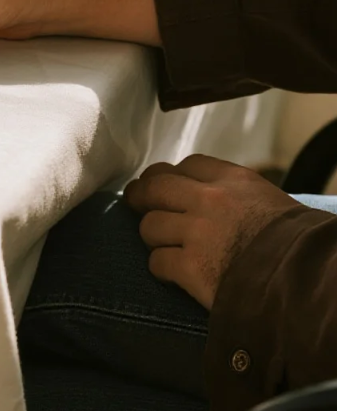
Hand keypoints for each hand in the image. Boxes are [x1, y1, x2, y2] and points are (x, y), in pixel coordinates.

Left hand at [125, 154, 298, 308]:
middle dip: (142, 196)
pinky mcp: (192, 267)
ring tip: (163, 246)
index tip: (163, 183)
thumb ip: (236, 194)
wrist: (311, 283)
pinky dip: (161, 268)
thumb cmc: (300, 245)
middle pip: (155, 187)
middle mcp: (210, 200)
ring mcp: (198, 233)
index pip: (188, 164)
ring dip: (153, 238)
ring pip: (150, 226)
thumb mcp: (271, 202)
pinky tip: (170, 273)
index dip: (171, 174)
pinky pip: (157, 262)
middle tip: (137, 203)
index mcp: (233, 180)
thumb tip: (210, 194)